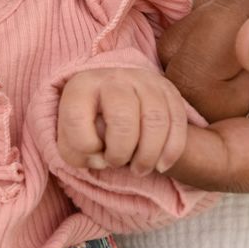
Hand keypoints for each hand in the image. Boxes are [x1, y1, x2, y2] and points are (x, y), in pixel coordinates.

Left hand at [57, 67, 187, 176]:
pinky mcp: (168, 90)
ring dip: (148, 155)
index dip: (84, 146)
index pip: (76, 118)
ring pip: (155, 121)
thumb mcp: (71, 138)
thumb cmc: (89, 126)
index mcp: (81, 86)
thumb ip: (76, 152)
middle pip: (122, 119)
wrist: (113, 101)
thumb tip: (101, 158)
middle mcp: (113, 78)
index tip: (92, 153)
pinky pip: (177, 122)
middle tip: (117, 163)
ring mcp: (144, 81)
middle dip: (120, 153)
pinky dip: (171, 150)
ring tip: (139, 169)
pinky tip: (161, 165)